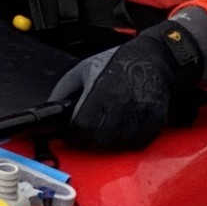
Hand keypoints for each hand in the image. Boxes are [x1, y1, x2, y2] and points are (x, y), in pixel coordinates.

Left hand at [49, 21, 203, 151]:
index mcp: (99, 90)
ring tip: (106, 129)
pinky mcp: (155, 120)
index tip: (73, 133)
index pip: (82, 126)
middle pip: (100, 140)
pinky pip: (138, 143)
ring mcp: (140, 113)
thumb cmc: (115, 64)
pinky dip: (128, 142)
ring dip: (109, 143)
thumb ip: (64, 91)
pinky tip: (123, 129)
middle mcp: (121, 103)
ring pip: (119, 145)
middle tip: (88, 134)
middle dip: (90, 141)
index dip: (74, 134)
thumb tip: (51, 111)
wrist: (152, 60)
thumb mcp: (83, 70)